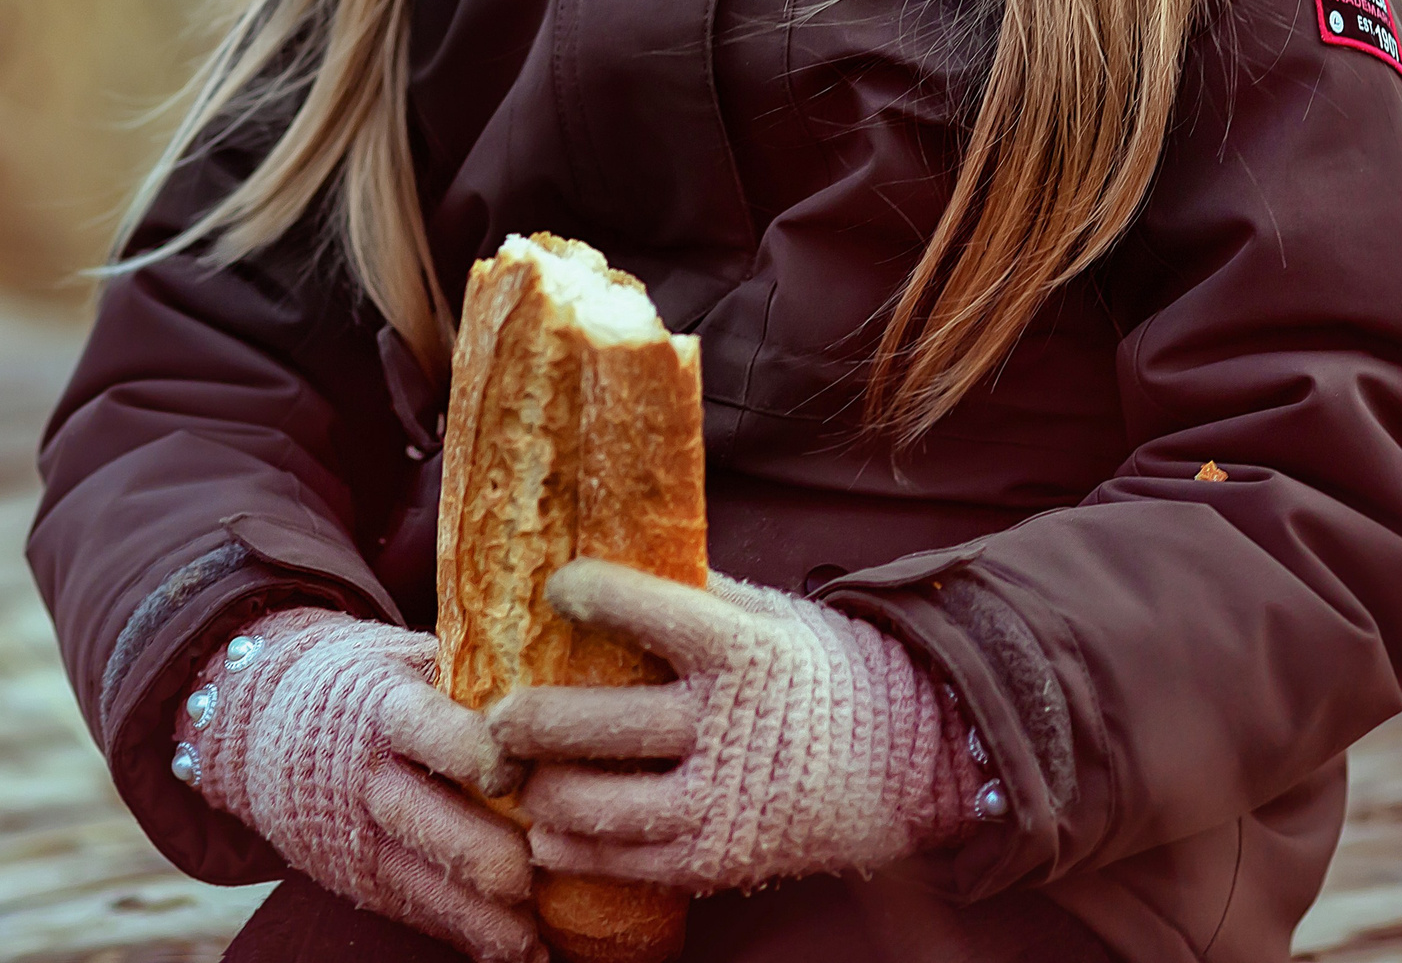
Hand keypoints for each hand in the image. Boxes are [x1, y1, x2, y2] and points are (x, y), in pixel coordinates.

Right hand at [174, 608, 541, 962]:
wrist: (270, 720)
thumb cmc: (370, 681)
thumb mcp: (404, 656)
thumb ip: (470, 667)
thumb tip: (561, 663)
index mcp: (383, 705)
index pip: (423, 727)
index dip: (468, 749)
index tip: (514, 767)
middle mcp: (368, 775)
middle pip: (420, 818)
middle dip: (475, 851)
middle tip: (530, 874)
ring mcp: (360, 834)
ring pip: (419, 880)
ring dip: (477, 914)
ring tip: (532, 941)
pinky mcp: (361, 878)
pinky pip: (415, 909)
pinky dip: (465, 935)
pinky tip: (515, 950)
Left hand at [488, 561, 981, 892]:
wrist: (905, 759)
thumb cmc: (821, 672)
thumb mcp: (770, 616)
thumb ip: (696, 593)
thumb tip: (619, 540)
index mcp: (742, 649)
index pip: (649, 610)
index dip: (589, 593)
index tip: (557, 586)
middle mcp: (726, 726)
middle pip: (596, 724)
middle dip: (524, 719)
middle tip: (496, 713)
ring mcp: (720, 800)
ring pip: (595, 803)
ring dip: (537, 789)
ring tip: (514, 771)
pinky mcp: (717, 856)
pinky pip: (621, 861)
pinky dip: (570, 845)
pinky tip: (548, 827)